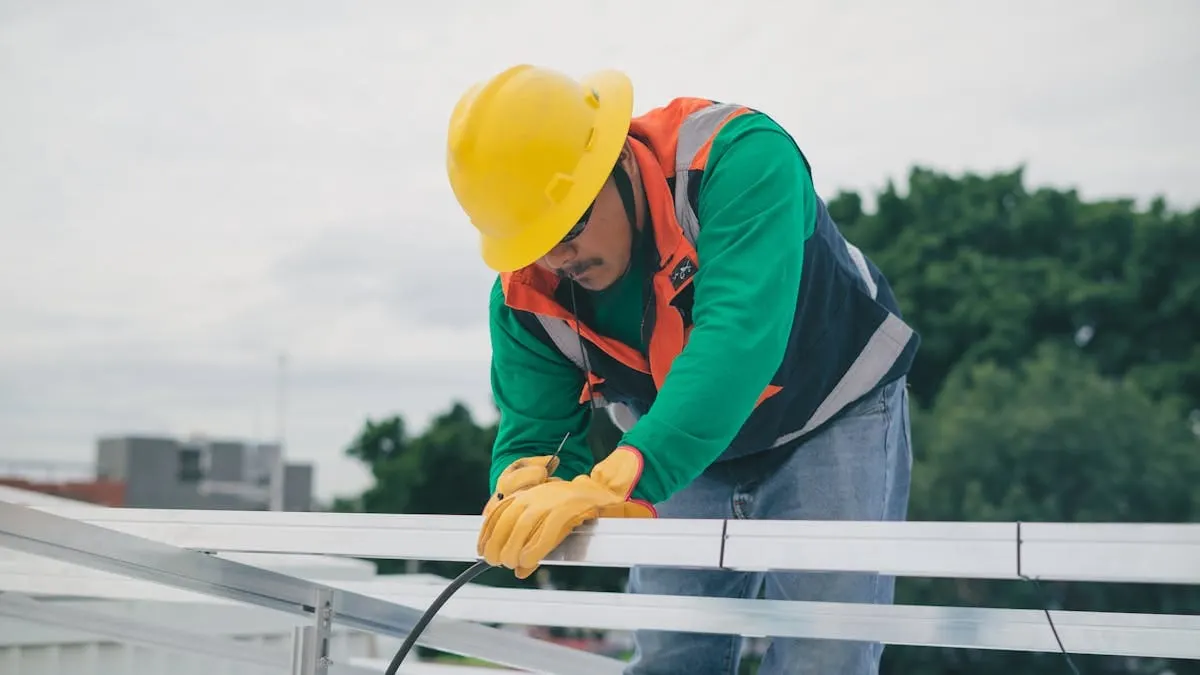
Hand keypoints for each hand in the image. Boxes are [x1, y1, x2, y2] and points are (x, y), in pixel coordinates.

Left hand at [477, 446, 655, 577]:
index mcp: (532, 493)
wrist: (612, 491)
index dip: (488, 531)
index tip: (481, 550)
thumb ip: (534, 543)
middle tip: (497, 562)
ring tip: (511, 563)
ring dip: (513, 546)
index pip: (500, 510)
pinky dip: (536, 546)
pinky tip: (528, 561)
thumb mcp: (552, 522)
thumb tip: (519, 569)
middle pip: (509, 518)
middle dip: (498, 542)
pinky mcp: (572, 507)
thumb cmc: (581, 509)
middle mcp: (540, 493)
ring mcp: (555, 498)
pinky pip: (548, 528)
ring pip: (524, 523)